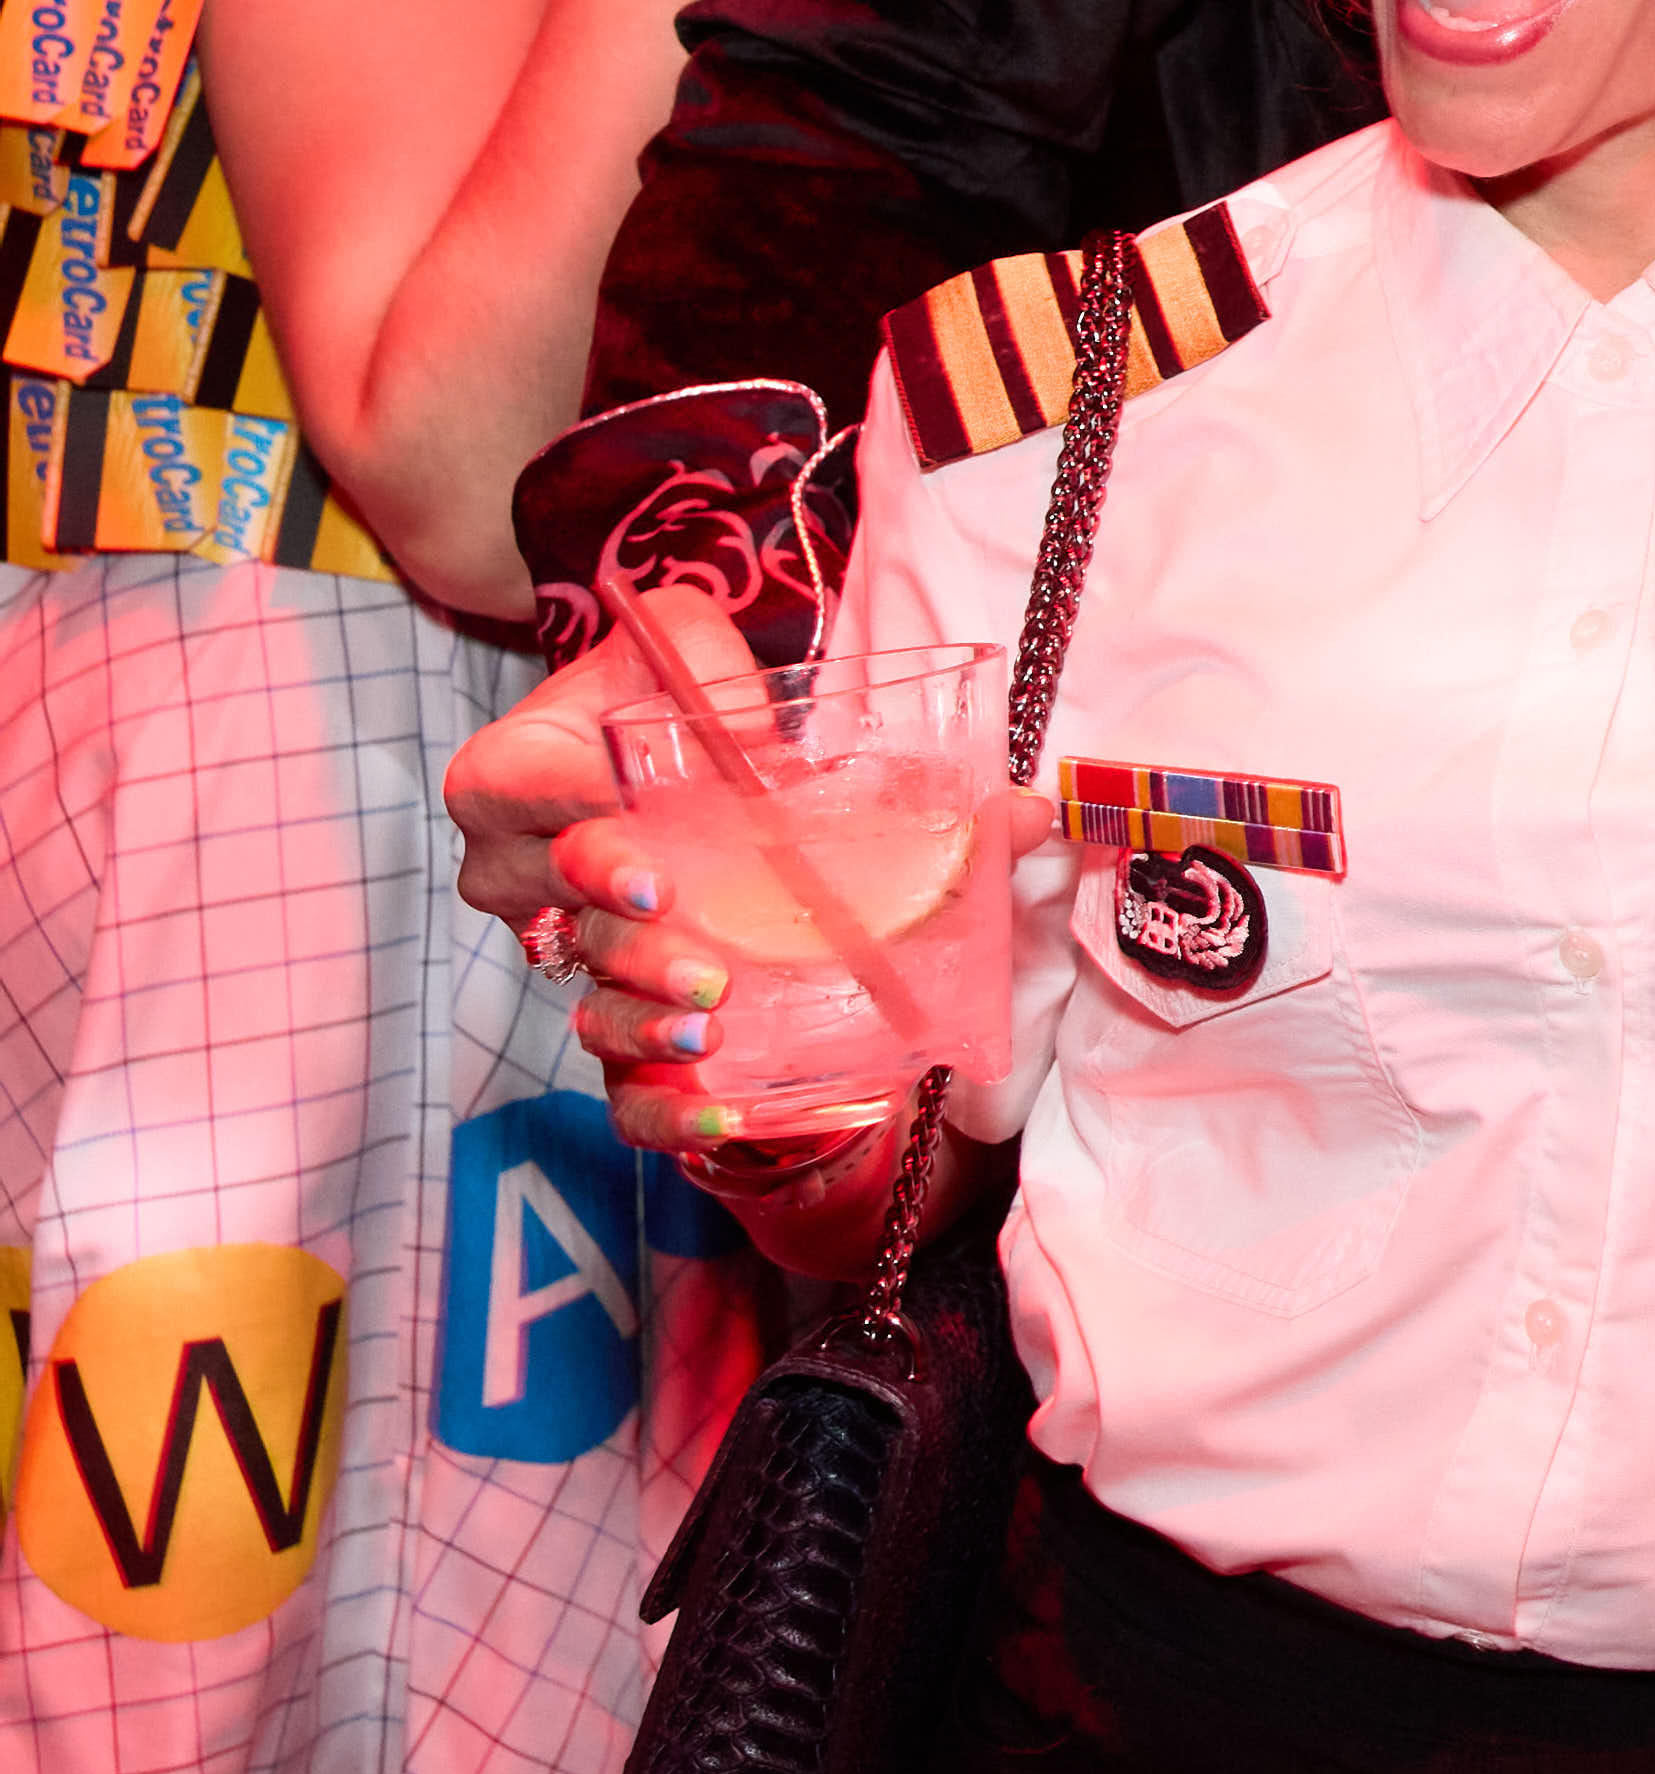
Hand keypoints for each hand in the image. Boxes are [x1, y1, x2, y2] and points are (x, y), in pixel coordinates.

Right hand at [453, 585, 1047, 1153]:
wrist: (626, 727)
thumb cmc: (666, 686)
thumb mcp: (703, 655)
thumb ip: (794, 696)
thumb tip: (1020, 807)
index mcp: (515, 776)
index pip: (532, 805)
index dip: (591, 846)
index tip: (661, 878)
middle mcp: (519, 871)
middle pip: (570, 922)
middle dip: (639, 953)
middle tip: (711, 974)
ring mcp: (563, 946)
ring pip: (589, 1003)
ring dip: (650, 1028)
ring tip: (716, 1034)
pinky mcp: (607, 1003)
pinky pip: (612, 1075)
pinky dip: (660, 1105)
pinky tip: (719, 1118)